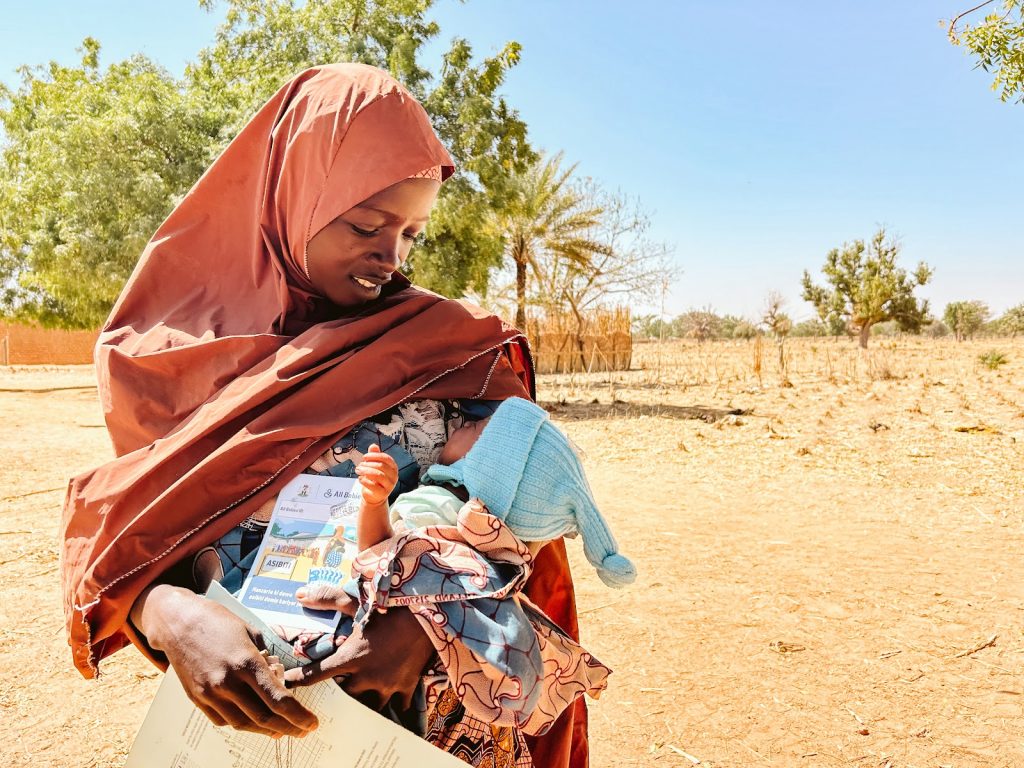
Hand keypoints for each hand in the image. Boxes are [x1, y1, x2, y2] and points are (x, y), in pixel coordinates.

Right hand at [136, 585, 318, 737]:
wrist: (178, 622)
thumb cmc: (218, 621)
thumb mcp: (250, 631)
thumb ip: (267, 657)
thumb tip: (281, 676)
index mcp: (247, 662)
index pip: (278, 699)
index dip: (298, 716)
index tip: (312, 723)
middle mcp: (228, 682)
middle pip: (264, 717)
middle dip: (288, 728)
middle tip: (302, 731)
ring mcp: (210, 693)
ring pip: (244, 724)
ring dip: (266, 731)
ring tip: (283, 730)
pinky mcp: (197, 699)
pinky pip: (224, 720)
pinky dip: (243, 724)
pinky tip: (255, 722)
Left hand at [286, 586, 433, 712]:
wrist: (427, 616)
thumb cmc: (390, 609)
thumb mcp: (358, 602)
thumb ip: (328, 599)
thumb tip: (300, 595)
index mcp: (350, 658)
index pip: (317, 674)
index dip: (299, 679)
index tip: (287, 683)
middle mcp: (365, 676)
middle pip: (343, 696)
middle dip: (338, 695)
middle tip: (332, 693)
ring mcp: (387, 685)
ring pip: (368, 706)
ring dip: (363, 704)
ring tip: (359, 705)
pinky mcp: (405, 687)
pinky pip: (398, 707)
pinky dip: (394, 707)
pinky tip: (391, 707)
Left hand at [355, 444, 397, 504]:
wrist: (374, 496)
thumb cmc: (374, 479)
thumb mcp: (374, 466)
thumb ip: (374, 456)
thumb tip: (373, 445)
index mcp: (393, 467)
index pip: (386, 458)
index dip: (374, 456)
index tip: (364, 457)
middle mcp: (394, 476)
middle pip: (381, 466)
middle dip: (368, 464)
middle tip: (359, 466)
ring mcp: (390, 486)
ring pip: (378, 475)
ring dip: (366, 471)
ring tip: (358, 471)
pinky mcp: (383, 494)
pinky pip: (374, 486)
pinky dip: (365, 481)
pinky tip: (360, 479)